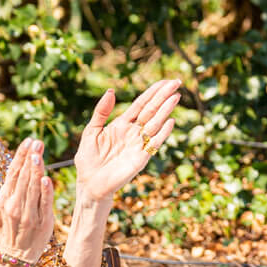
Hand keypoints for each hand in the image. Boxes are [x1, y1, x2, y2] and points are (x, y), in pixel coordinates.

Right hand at [0, 138, 55, 266]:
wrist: (16, 254)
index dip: (20, 156)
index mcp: (4, 199)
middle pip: (23, 178)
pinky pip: (44, 204)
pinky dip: (45, 192)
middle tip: (37, 142)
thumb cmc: (4, 226)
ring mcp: (29, 214)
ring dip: (36, 170)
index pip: (12, 173)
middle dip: (30, 158)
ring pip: (33, 188)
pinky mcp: (43, 222)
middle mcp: (15, 205)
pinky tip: (46, 178)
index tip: (28, 141)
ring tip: (39, 153)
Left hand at [73, 78, 182, 203]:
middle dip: (164, 96)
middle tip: (177, 83)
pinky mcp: (141, 158)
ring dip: (166, 110)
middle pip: (152, 110)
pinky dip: (163, 132)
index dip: (153, 92)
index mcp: (122, 124)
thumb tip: (111, 91)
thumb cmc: (89, 159)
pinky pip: (154, 143)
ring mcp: (139, 144)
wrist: (89, 184)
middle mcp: (134, 132)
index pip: (141, 104)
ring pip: (155, 123)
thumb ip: (101, 112)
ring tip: (175, 97)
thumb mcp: (91, 132)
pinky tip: (170, 122)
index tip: (165, 81)